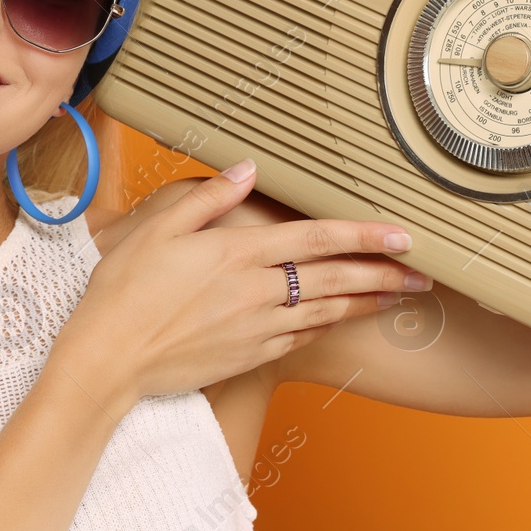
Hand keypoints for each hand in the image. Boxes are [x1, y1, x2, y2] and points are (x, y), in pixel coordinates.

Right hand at [57, 161, 422, 399]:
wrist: (108, 361)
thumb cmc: (124, 290)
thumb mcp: (159, 229)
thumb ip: (209, 197)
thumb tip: (248, 169)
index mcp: (238, 254)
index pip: (316, 239)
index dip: (364, 235)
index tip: (402, 235)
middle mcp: (256, 292)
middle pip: (336, 280)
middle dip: (385, 275)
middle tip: (422, 273)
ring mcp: (256, 329)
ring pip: (327, 313)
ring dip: (367, 304)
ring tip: (398, 296)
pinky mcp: (249, 357)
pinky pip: (301, 338)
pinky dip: (328, 327)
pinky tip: (342, 321)